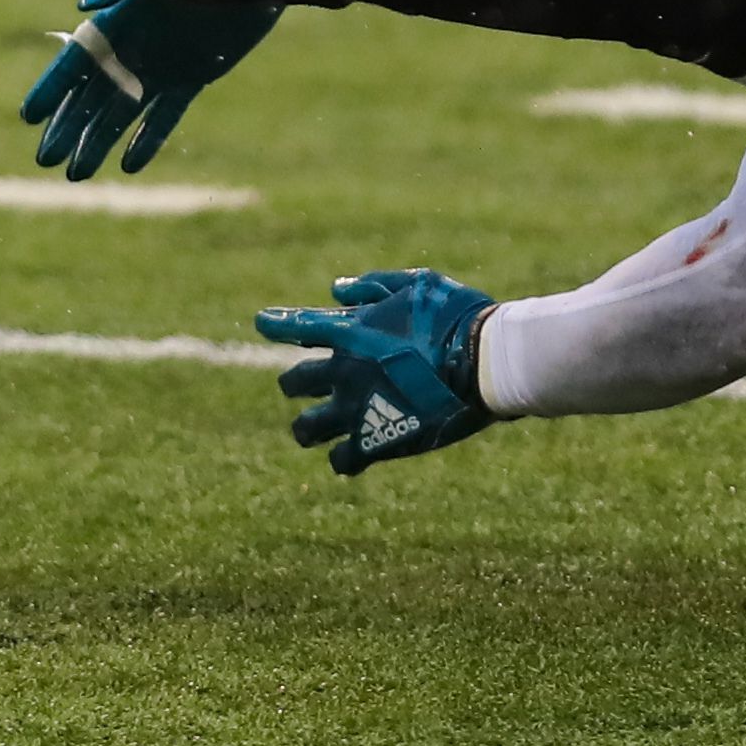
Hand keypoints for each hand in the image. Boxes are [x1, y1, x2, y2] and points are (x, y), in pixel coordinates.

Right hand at [18, 0, 279, 177]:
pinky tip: (128, 165)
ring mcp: (162, 65)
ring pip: (122, 112)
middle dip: (67, 127)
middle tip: (44, 159)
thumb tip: (85, 7)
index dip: (51, 89)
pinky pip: (165, 115)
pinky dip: (147, 139)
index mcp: (116, 20)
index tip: (27, 117)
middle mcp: (134, 47)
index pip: (75, 62)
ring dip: (98, 142)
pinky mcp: (194, 76)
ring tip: (76, 174)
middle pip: (91, 96)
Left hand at [257, 267, 497, 473]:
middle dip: (293, 383)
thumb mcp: (415, 284)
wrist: (484, 363)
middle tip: (296, 386)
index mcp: (350, 331)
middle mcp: (344, 371)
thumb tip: (336, 289)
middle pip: (295, 382)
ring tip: (308, 431)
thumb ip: (372, 286)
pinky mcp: (376, 442)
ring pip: (307, 428)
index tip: (260, 322)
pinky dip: (342, 459)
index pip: (297, 326)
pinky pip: (343, 460)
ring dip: (306, 428)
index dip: (275, 324)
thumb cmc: (456, 316)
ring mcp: (357, 409)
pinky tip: (347, 459)